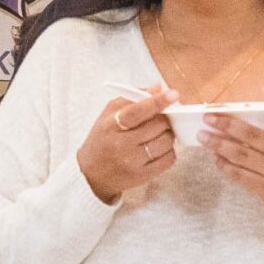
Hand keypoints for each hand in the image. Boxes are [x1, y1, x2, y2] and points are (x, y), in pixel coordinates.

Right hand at [78, 86, 177, 203]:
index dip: (157, 102)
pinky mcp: (143, 175)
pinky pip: (169, 159)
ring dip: (168, 134)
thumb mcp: (108, 115)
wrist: (91, 175)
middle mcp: (122, 144)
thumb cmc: (103, 140)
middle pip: (158, 125)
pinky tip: (159, 148)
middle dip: (165, 118)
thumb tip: (158, 88)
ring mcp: (133, 162)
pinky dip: (169, 151)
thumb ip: (132, 98)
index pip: (138, 111)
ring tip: (158, 134)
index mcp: (111, 125)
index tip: (172, 94)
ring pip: (166, 142)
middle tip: (161, 118)